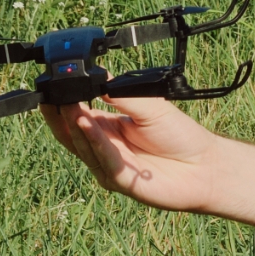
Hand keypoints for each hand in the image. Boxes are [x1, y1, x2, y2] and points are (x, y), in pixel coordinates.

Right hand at [45, 96, 224, 212]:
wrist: (204, 166)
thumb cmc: (179, 137)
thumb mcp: (149, 106)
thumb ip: (121, 94)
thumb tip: (98, 76)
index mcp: (106, 129)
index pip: (76, 115)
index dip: (62, 102)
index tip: (52, 85)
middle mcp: (103, 147)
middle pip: (70, 133)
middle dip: (59, 114)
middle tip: (50, 95)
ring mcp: (108, 165)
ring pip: (82, 145)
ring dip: (73, 124)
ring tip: (68, 104)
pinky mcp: (119, 180)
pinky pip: (102, 157)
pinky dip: (93, 140)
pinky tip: (86, 123)